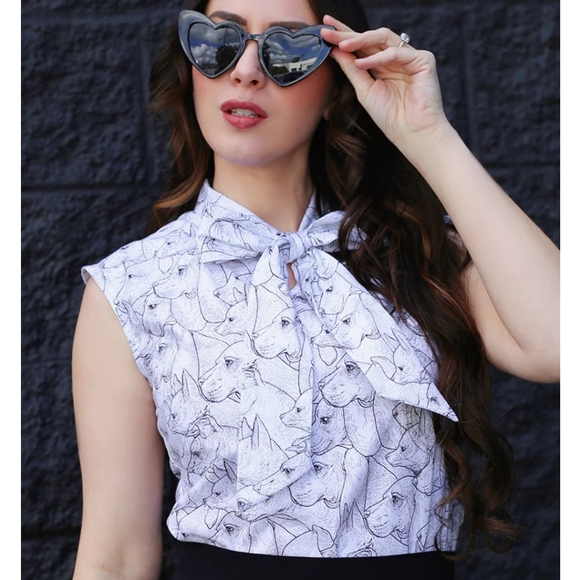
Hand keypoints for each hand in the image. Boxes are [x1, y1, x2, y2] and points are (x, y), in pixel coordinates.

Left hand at [321, 15, 449, 144]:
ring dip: (361, 40)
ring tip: (342, 45)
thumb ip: (351, 69)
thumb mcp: (363, 90)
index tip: (323, 29)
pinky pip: (397, 52)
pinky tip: (362, 63)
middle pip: (370, 38)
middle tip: (328, 32)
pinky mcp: (424, 60)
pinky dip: (378, 57)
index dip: (343, 36)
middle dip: (348, 34)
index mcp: (382, 64)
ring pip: (383, 37)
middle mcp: (396, 57)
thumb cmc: (390, 116)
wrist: (411, 133)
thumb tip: (334, 49)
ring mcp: (410, 57)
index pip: (361, 45)